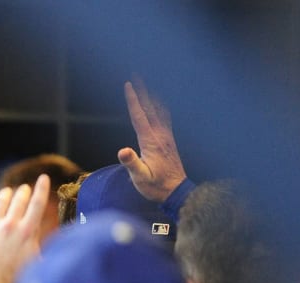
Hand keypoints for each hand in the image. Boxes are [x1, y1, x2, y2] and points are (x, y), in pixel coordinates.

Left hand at [0, 175, 48, 282]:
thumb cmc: (19, 279)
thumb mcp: (39, 260)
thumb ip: (44, 244)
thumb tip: (58, 240)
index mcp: (28, 231)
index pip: (37, 202)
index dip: (42, 188)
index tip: (44, 177)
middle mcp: (11, 225)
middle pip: (19, 197)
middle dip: (24, 191)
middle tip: (25, 190)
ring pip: (0, 200)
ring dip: (6, 193)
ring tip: (8, 192)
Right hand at [117, 79, 186, 201]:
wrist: (176, 191)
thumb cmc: (156, 186)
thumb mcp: (140, 178)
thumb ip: (132, 163)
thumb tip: (122, 150)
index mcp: (150, 141)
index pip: (139, 116)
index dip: (133, 100)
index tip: (128, 85)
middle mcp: (160, 135)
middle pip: (149, 107)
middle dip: (142, 90)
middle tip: (136, 74)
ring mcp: (166, 136)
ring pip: (158, 109)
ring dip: (151, 95)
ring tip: (146, 83)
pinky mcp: (169, 140)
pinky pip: (164, 116)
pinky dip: (160, 105)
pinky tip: (159, 102)